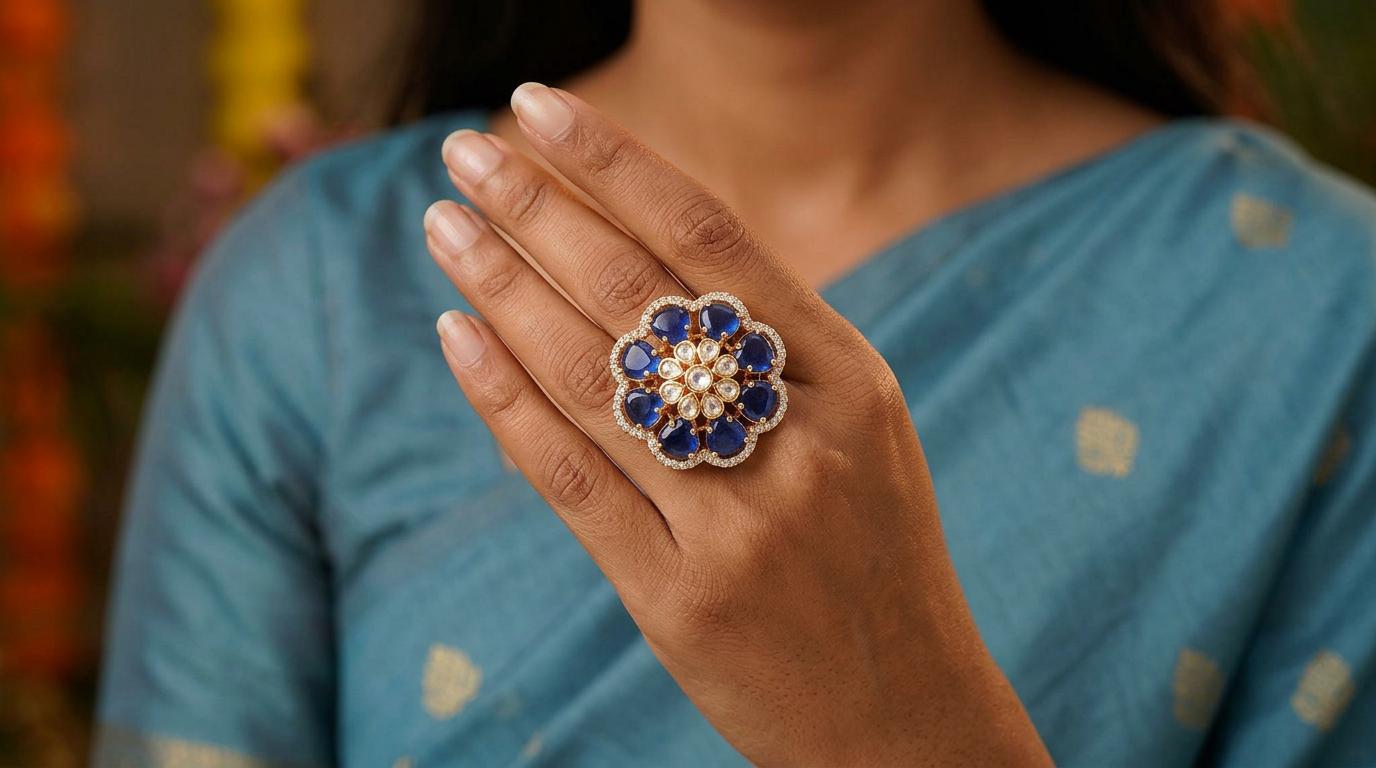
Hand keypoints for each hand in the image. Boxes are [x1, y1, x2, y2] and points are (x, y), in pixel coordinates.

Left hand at [424, 83, 1049, 765]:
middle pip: (640, 294)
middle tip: (464, 151)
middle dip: (540, 209)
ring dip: (503, 289)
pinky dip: (505, 401)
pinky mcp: (677, 599)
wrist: (907, 721)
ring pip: (593, 379)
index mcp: (854, 381)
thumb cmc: (876, 562)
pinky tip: (458, 336)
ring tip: (446, 226)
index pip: (714, 238)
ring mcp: (738, 524)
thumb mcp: (861, 434)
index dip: (618, 163)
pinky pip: (572, 479)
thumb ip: (775, 349)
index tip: (542, 105)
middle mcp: (799, 440)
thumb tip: (640, 253)